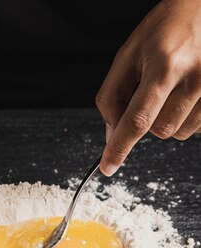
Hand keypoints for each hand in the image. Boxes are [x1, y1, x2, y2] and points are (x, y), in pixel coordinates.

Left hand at [96, 0, 200, 175]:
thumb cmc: (167, 27)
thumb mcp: (130, 53)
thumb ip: (113, 95)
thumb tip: (112, 134)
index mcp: (165, 65)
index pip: (137, 120)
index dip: (120, 147)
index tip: (108, 166)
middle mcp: (193, 78)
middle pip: (159, 131)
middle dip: (148, 120)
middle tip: (152, 93)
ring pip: (178, 133)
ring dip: (168, 119)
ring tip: (173, 88)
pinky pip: (197, 128)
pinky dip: (186, 117)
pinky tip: (188, 93)